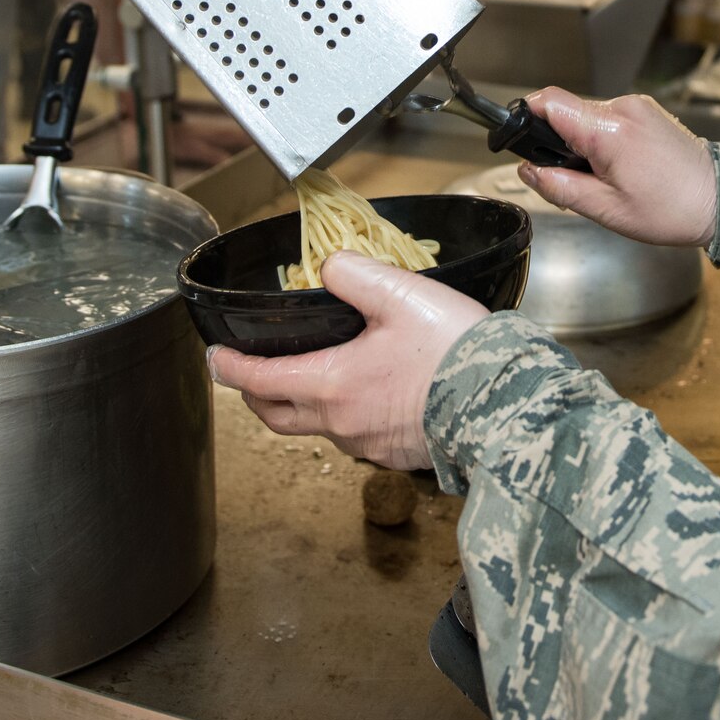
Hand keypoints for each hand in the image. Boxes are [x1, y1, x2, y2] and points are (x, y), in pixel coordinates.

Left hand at [206, 251, 487, 470]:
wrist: (504, 402)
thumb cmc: (454, 350)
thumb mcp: (400, 294)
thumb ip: (354, 274)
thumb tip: (329, 266)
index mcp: (331, 384)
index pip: (259, 380)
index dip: (230, 368)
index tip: (215, 358)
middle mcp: (342, 423)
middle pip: (277, 415)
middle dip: (256, 394)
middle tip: (249, 374)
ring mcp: (368, 444)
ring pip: (317, 427)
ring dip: (302, 404)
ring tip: (311, 375)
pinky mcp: (396, 453)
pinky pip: (355, 435)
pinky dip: (344, 415)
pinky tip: (365, 392)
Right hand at [516, 88, 715, 248]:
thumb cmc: (672, 209)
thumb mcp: (606, 210)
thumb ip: (559, 187)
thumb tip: (528, 171)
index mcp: (608, 130)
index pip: (549, 101)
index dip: (527, 117)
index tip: (519, 138)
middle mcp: (623, 108)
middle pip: (567, 112)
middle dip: (558, 143)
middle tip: (572, 178)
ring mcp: (637, 106)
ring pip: (587, 117)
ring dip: (583, 144)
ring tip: (604, 179)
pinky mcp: (647, 111)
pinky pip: (609, 119)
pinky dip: (603, 141)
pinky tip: (620, 168)